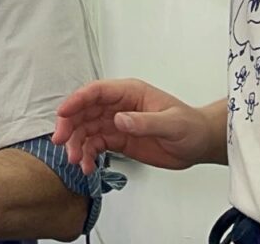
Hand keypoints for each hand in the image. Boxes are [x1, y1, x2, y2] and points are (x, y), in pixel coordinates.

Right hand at [52, 79, 217, 173]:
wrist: (198, 144)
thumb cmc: (190, 127)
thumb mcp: (171, 124)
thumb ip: (145, 122)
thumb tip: (119, 120)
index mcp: (129, 93)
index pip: (95, 92)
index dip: (76, 100)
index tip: (63, 114)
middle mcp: (118, 106)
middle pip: (83, 110)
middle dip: (69, 125)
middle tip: (61, 142)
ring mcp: (115, 122)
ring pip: (85, 129)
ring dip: (76, 144)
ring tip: (76, 161)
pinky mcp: (117, 139)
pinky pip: (94, 144)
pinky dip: (87, 155)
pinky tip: (88, 166)